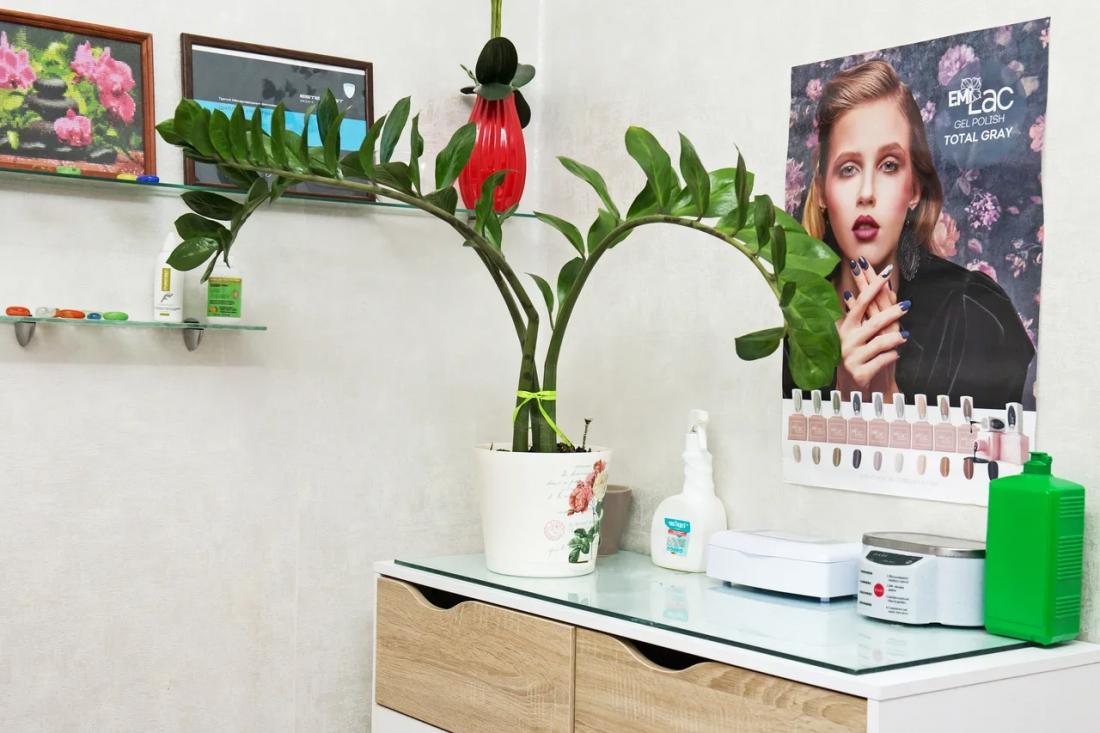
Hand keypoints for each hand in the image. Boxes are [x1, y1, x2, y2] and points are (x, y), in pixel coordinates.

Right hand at [835, 270, 909, 390]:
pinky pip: (881, 361)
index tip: (887, 272)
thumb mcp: (860, 333)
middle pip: (872, 323)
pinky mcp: (860, 373)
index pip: (861, 303)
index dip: (873, 286)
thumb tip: (885, 286)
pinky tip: (896, 354)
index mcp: (845, 327)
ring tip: (905, 336)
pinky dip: (891, 356)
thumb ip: (869, 312)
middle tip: (907, 305)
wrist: (852, 387)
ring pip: (879, 343)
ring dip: (895, 338)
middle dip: (891, 313)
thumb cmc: (858, 355)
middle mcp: (846, 341)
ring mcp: (852, 357)